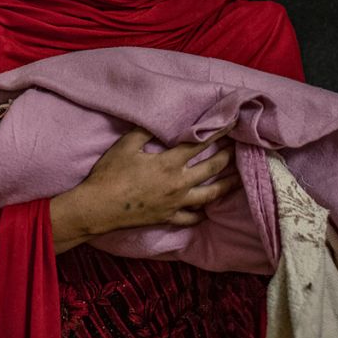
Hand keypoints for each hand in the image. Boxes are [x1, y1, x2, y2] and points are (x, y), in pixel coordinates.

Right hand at [49, 126, 238, 251]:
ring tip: (239, 180)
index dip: (216, 132)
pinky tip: (207, 211)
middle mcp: (178, 183)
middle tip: (239, 149)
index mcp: (169, 163)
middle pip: (211, 169)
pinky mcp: (168, 217)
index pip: (199, 144)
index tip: (230, 124)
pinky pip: (191, 217)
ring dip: (226, 186)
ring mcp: (175, 203)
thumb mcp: (126, 145)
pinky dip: (201, 214)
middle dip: (227, 157)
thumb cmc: (110, 174)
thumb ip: (145, 131)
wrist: (98, 208)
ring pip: (209, 195)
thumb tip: (160, 120)